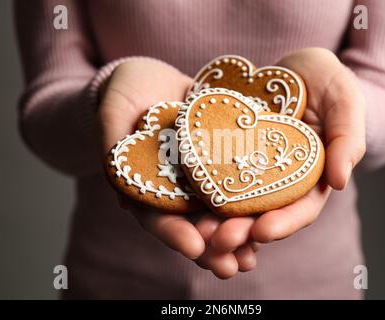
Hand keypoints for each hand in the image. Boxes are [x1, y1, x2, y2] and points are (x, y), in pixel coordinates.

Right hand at [98, 57, 255, 277]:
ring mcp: (201, 175)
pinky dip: (254, 201)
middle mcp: (176, 186)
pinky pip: (241, 180)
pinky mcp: (224, 157)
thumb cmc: (124, 92)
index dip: (172, 232)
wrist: (152, 78)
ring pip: (219, 210)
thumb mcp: (113, 110)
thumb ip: (113, 140)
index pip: (156, 215)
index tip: (193, 247)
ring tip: (251, 258)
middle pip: (192, 223)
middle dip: (210, 247)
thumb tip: (118, 177)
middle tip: (229, 266)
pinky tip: (272, 217)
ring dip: (236, 236)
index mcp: (147, 184)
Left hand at [194, 48, 365, 276]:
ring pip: (233, 199)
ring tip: (198, 231)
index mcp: (311, 176)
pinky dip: (200, 187)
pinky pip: (212, 172)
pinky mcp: (227, 150)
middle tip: (219, 241)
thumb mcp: (345, 102)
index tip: (261, 232)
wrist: (295, 68)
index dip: (283, 223)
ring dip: (216, 219)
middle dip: (242, 230)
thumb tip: (340, 181)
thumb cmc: (328, 83)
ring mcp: (251, 166)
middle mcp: (279, 178)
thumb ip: (348, 139)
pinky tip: (184, 196)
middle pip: (262, 212)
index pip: (301, 208)